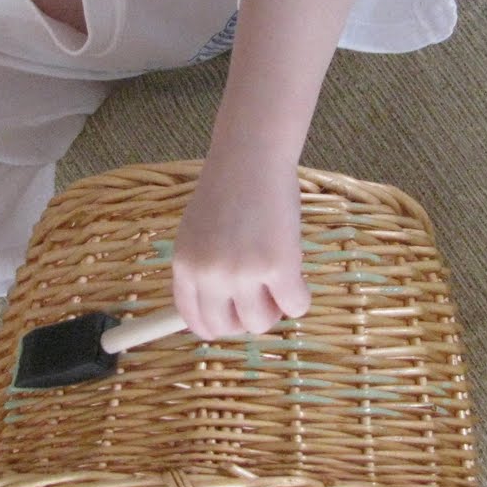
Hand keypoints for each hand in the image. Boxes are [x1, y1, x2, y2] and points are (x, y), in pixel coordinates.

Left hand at [172, 157, 310, 340]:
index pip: (193, 318)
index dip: (214, 327)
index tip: (230, 324)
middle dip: (248, 318)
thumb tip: (219, 306)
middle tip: (262, 296)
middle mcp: (210, 274)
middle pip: (229, 328)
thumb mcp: (197, 233)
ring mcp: (243, 273)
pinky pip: (295, 307)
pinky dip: (301, 297)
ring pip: (261, 323)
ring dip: (275, 308)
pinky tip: (298, 276)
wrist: (252, 158)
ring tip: (279, 280)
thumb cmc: (229, 189)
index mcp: (185, 266)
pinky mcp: (278, 267)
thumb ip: (202, 268)